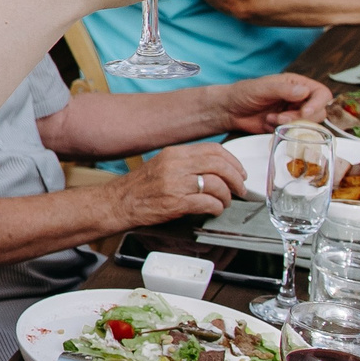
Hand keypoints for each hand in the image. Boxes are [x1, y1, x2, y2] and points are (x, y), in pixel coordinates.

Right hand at [111, 141, 246, 225]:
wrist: (118, 203)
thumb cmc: (140, 187)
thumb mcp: (162, 164)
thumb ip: (186, 163)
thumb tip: (216, 167)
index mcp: (174, 153)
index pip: (214, 150)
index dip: (233, 161)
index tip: (239, 172)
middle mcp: (175, 165)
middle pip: (219, 165)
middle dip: (236, 179)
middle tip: (240, 189)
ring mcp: (175, 184)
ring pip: (217, 185)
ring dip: (227, 196)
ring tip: (225, 202)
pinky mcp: (175, 203)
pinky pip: (207, 203)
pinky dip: (216, 208)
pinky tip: (214, 210)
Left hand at [209, 73, 330, 133]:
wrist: (229, 110)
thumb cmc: (244, 93)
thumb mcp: (262, 88)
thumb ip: (283, 90)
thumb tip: (304, 91)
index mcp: (297, 84)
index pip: (322, 93)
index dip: (318, 103)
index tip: (304, 111)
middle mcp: (299, 99)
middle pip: (319, 112)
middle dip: (301, 117)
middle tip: (282, 117)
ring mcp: (294, 113)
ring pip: (310, 124)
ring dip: (293, 125)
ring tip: (272, 119)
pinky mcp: (288, 126)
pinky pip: (297, 133)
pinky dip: (285, 131)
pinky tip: (269, 124)